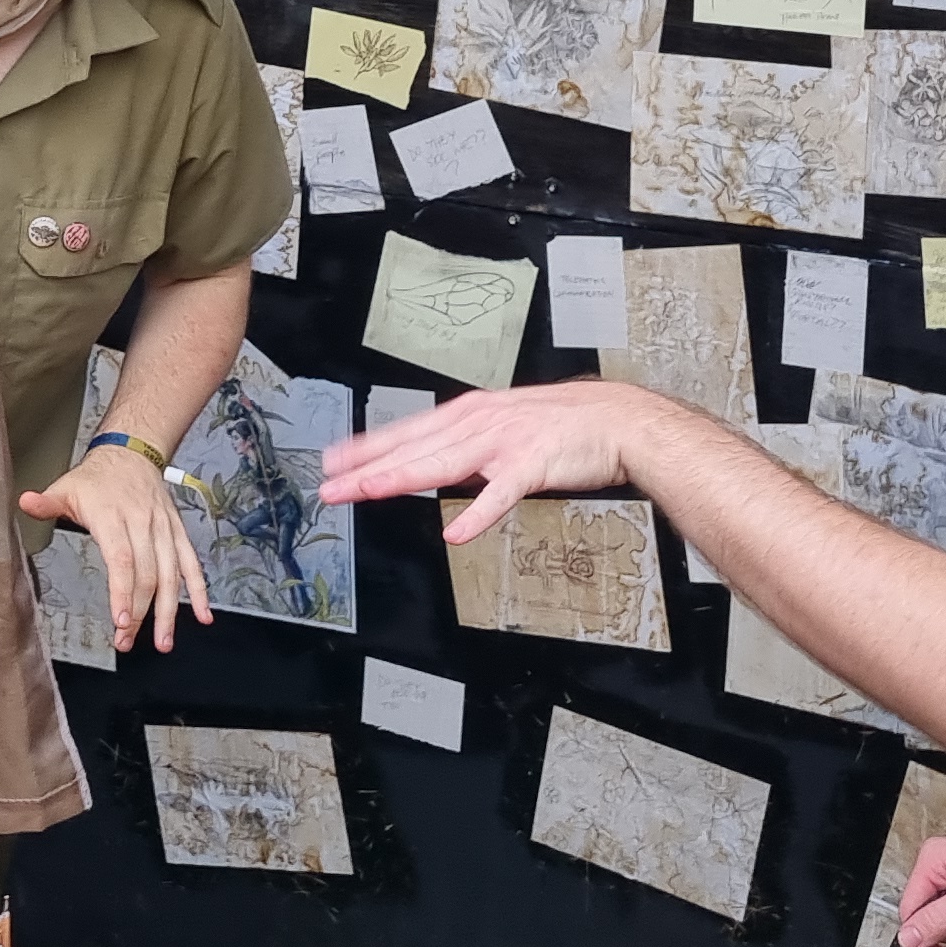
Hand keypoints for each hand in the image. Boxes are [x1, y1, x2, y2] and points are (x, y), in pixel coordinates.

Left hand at [19, 441, 210, 651]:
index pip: (122, 559)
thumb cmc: (98, 477)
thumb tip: (26, 503)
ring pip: (172, 574)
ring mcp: (163, 529)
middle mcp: (142, 523)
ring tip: (163, 641)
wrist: (132, 453)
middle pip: (147, 574)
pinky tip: (202, 616)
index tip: (122, 619)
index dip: (124, 591)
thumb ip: (47, 502)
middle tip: (127, 640)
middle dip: (140, 612)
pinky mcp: (177, 533)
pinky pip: (192, 564)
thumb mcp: (66, 487)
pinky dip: (200, 591)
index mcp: (113, 516)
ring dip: (169, 610)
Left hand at [319, 379, 669, 540]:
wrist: (615, 418)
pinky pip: (500, 494)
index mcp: (468, 415)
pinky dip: (478, 513)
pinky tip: (455, 532)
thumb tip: (429, 459)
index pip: (406, 434)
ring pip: (443, 463)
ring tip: (369, 491)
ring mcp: (504, 444)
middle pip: (413, 449)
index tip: (331, 462)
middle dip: (367, 468)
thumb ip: (464, 446)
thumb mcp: (500, 426)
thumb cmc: (561, 426)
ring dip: (402, 477)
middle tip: (330, 485)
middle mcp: (478, 424)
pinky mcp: (533, 465)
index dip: (366, 449)